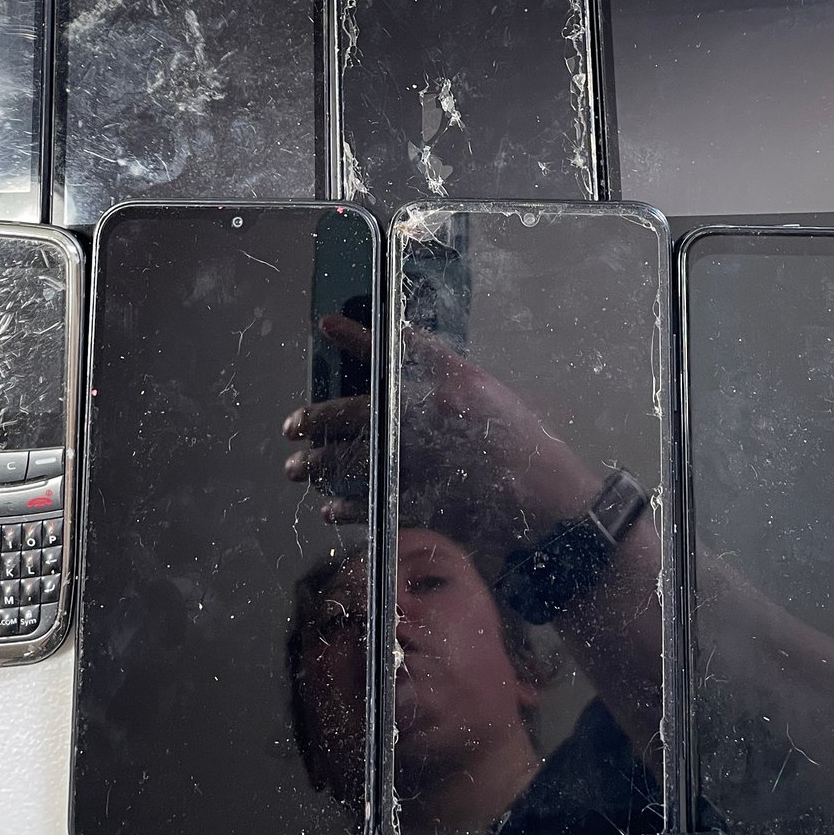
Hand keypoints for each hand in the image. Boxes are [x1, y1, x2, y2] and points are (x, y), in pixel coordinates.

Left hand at [284, 314, 603, 557]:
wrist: (544, 497)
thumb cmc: (514, 436)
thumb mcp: (480, 385)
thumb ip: (436, 360)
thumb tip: (396, 337)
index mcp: (440, 390)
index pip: (388, 356)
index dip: (354, 338)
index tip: (324, 325)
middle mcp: (422, 426)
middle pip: (356, 416)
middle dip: (316, 420)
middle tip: (290, 426)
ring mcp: (419, 467)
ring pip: (354, 463)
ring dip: (318, 466)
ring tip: (295, 468)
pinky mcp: (421, 506)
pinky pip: (373, 507)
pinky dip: (348, 509)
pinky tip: (329, 509)